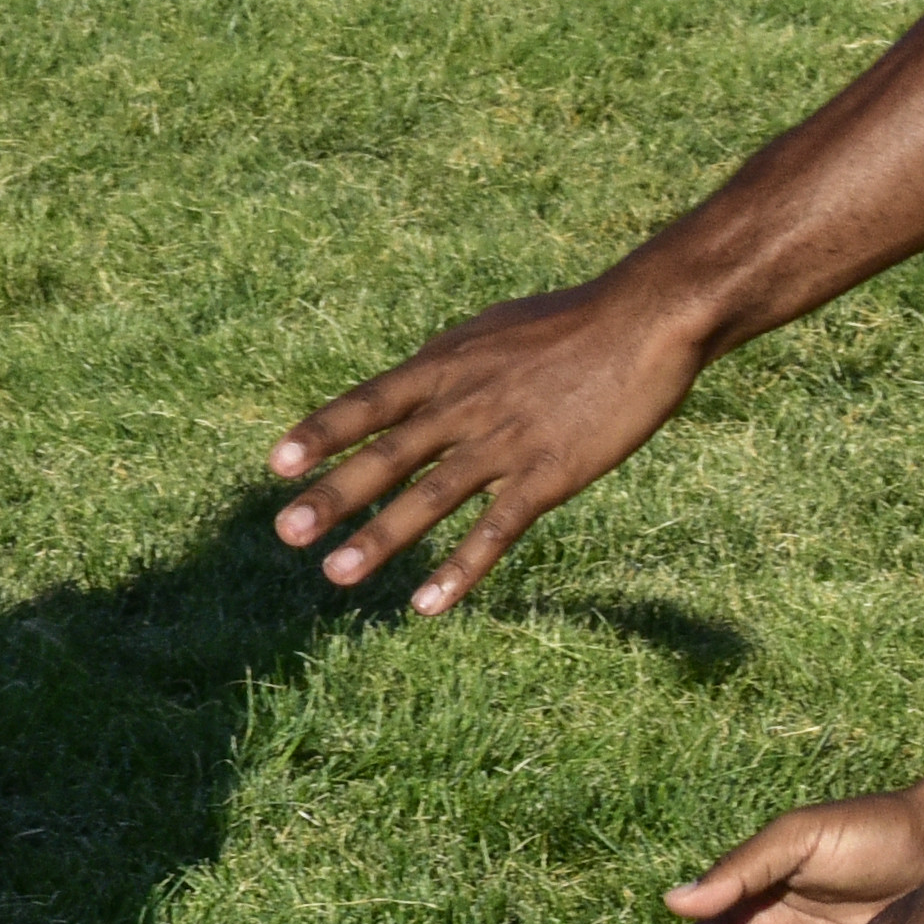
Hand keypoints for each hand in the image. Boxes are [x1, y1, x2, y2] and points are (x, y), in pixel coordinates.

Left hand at [265, 274, 703, 614]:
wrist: (646, 320)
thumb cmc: (572, 322)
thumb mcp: (492, 331)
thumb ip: (449, 361)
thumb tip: (416, 377)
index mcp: (447, 366)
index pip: (370, 403)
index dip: (322, 433)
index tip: (277, 464)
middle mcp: (465, 404)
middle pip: (387, 455)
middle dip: (334, 496)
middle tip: (284, 532)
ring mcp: (506, 441)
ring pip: (431, 496)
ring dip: (382, 538)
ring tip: (336, 574)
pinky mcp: (549, 474)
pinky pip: (497, 529)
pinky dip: (461, 568)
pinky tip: (428, 604)